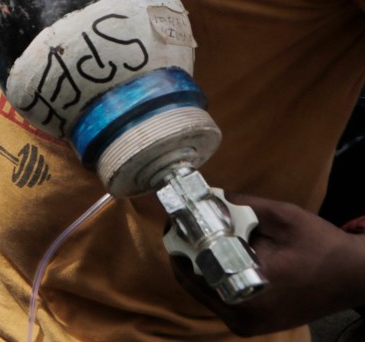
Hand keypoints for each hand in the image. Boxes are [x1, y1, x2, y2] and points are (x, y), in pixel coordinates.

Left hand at [171, 193, 364, 335]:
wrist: (355, 277)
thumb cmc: (322, 247)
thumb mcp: (282, 217)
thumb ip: (241, 206)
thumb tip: (206, 195)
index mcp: (248, 295)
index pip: (192, 271)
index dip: (179, 243)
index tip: (173, 220)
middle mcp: (243, 317)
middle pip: (193, 282)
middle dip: (185, 252)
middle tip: (182, 224)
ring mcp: (247, 324)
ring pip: (205, 290)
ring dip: (198, 263)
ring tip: (197, 235)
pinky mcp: (252, 323)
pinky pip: (220, 297)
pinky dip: (214, 275)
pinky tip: (216, 252)